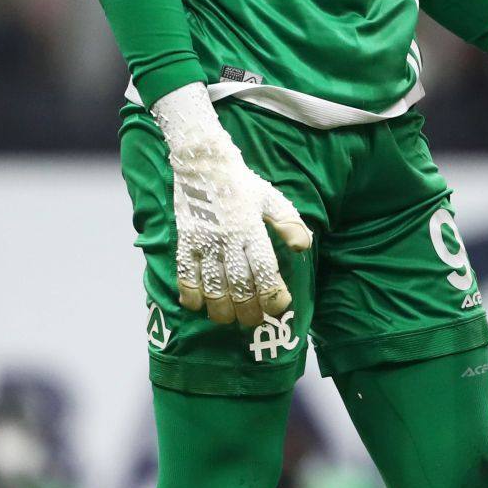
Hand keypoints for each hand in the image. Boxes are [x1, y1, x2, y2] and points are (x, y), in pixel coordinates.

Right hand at [149, 83, 311, 326]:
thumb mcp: (272, 199)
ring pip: (212, 284)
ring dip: (220, 307)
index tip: (279, 308)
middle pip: (238, 283)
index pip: (264, 267)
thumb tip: (304, 247)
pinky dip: (190, 292)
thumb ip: (288, 223)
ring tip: (227, 320)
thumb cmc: (243, 185)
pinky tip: (197, 305)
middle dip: (247, 308)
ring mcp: (203, 240)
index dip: (272, 292)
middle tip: (254, 324)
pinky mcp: (184, 240)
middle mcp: (228, 238)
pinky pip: (184, 272)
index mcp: (252, 228)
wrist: (204, 163)